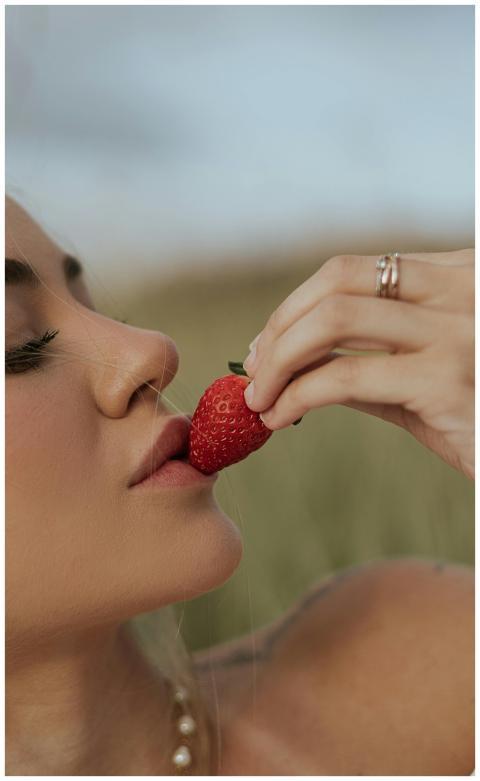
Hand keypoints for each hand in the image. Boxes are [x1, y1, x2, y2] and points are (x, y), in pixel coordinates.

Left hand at [242, 249, 473, 479]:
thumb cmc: (474, 420)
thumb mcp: (418, 378)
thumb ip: (365, 358)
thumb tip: (290, 358)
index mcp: (457, 276)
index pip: (353, 271)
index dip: (297, 305)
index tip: (265, 344)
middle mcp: (463, 288)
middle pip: (337, 282)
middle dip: (280, 326)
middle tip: (254, 369)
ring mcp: (458, 329)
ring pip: (334, 320)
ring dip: (278, 359)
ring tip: (259, 398)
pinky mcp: (447, 378)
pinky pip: (345, 376)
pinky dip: (298, 394)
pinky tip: (281, 417)